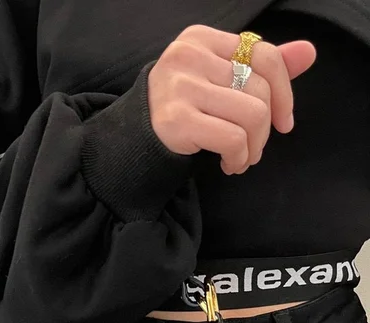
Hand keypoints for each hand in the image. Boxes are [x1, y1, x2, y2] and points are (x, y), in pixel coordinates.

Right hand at [147, 25, 316, 173]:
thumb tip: (308, 52)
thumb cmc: (181, 107)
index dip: (284, 92)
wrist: (134, 138)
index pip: (264, 56)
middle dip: (265, 128)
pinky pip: (232, 139)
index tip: (284, 121)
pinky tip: (229, 164)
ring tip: (242, 158)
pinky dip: (238, 158)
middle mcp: (189, 57)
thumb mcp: (218, 79)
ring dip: (253, 147)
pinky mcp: (177, 120)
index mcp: (201, 39)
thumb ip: (259, 67)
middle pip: (259, 90)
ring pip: (252, 116)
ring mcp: (181, 88)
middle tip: (254, 148)